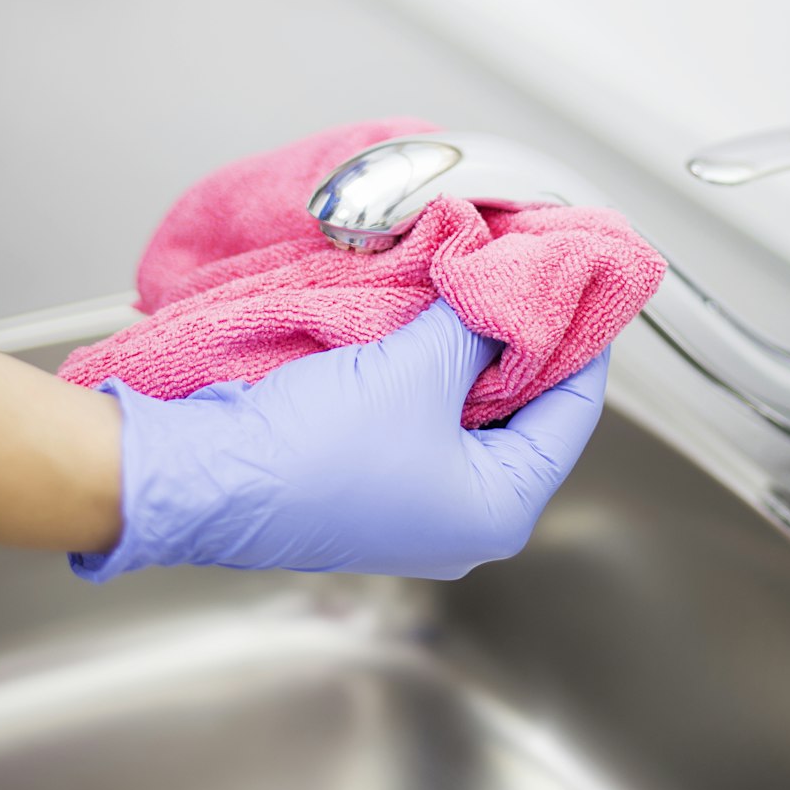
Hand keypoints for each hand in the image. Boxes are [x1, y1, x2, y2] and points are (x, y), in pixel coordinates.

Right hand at [73, 300, 610, 580]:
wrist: (208, 476)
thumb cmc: (316, 450)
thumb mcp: (417, 368)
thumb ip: (476, 321)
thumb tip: (508, 283)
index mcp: (500, 510)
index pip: (573, 410)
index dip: (580, 337)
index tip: (577, 278)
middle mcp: (465, 520)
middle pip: (522, 411)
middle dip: (517, 336)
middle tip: (520, 269)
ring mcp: (414, 506)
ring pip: (467, 409)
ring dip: (466, 347)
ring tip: (474, 279)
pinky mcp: (368, 483)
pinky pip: (421, 416)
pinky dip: (426, 367)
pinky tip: (423, 315)